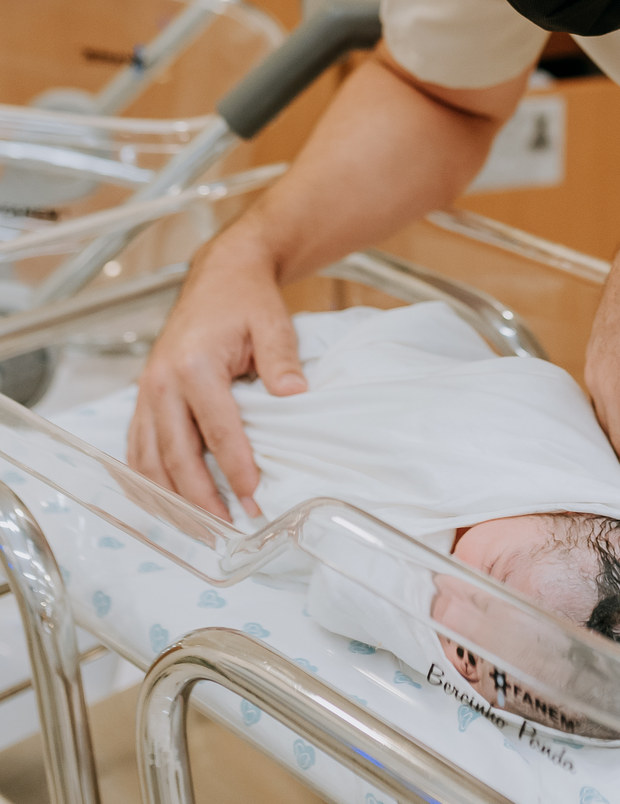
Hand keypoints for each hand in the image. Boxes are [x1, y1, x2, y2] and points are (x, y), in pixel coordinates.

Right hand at [126, 236, 305, 520]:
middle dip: (202, 498)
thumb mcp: (272, 323)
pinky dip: (150, 478)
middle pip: (178, 455)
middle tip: (229, 528)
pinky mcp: (145, 396)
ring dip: (173, 498)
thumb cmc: (246, 299)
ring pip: (151, 459)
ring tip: (200, 528)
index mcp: (194, 365)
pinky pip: (138, 446)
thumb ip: (281, 360)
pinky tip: (168, 501)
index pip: (218, 431)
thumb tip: (295, 397)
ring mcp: (148, 391)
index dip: (236, 469)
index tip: (254, 498)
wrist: (220, 275)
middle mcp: (162, 382)